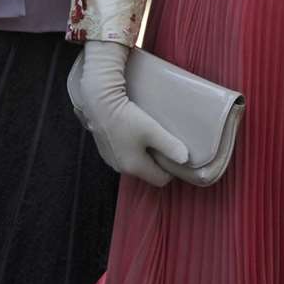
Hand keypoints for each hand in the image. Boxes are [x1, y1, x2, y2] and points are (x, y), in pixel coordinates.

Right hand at [80, 40, 189, 186]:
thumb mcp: (152, 130)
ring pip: (135, 162)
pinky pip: (124, 154)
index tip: (177, 154)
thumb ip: (170, 146)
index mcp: (134, 167)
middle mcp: (120, 168)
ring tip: (151, 136)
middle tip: (166, 143)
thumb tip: (186, 159)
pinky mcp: (104, 148)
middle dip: (158, 161)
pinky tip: (134, 132)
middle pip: (147, 171)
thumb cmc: (126, 118)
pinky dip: (132, 148)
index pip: (160, 180)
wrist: (98, 104)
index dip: (172, 169)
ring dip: (144, 154)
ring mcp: (110, 159)